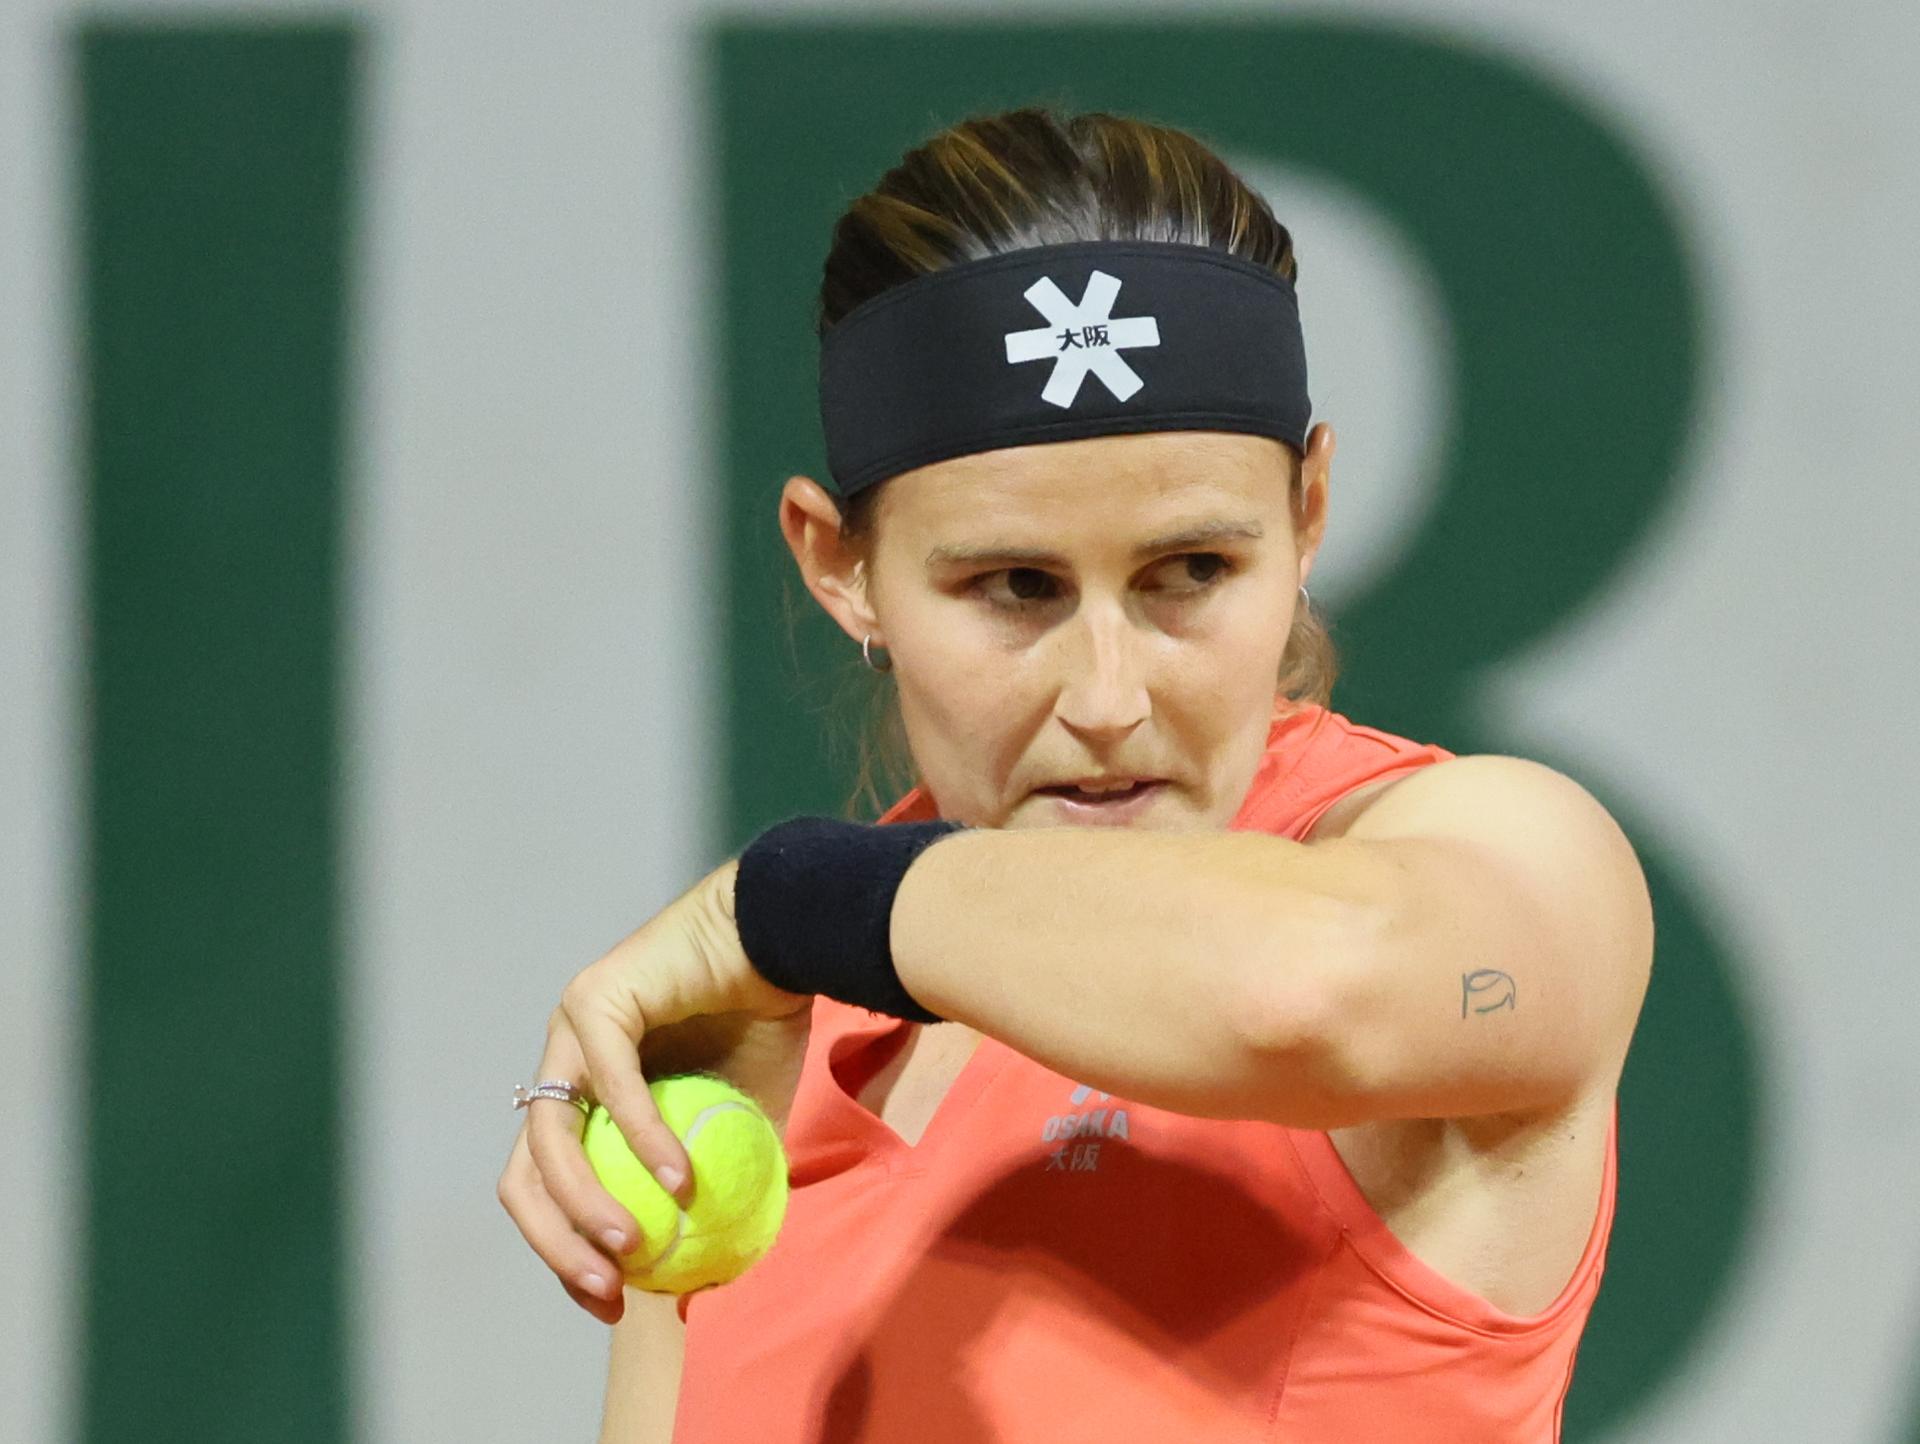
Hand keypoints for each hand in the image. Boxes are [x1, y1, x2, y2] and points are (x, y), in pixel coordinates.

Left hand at [496, 862, 812, 1322]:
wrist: (784, 936)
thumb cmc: (767, 1024)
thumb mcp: (741, 1126)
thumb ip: (716, 1184)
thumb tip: (714, 1273)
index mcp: (585, 1094)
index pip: (551, 1188)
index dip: (569, 1252)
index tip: (613, 1304)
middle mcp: (564, 1062)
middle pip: (527, 1172)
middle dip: (558, 1245)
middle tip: (608, 1293)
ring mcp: (571, 1028)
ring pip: (550, 1136)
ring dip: (585, 1205)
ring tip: (635, 1250)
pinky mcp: (596, 1000)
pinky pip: (612, 1086)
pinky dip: (643, 1140)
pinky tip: (678, 1182)